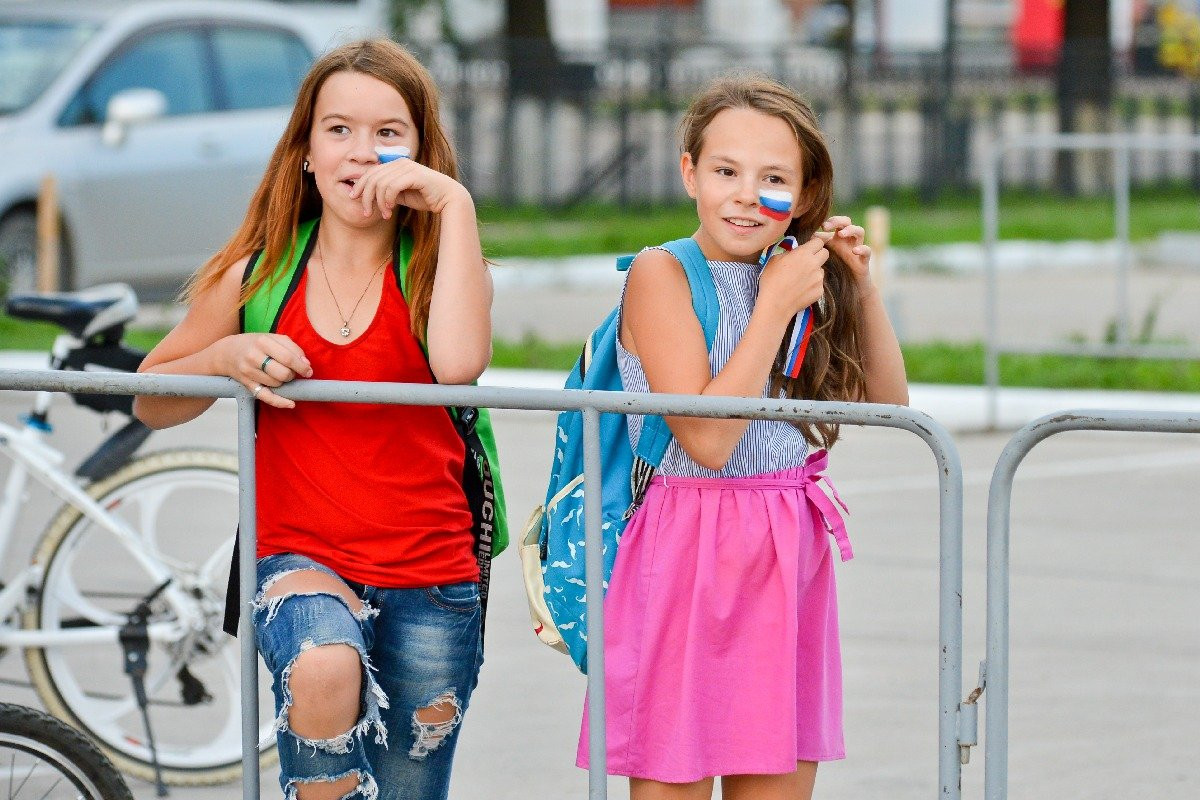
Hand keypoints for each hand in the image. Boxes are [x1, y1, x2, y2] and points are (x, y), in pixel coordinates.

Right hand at [217, 333, 311, 408]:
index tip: (308, 371)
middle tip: (291, 372)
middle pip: (283, 373)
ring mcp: (248, 372)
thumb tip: (306, 364)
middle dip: (292, 375)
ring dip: (284, 382)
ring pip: (277, 384)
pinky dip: (279, 402)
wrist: (227, 352)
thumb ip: (292, 347)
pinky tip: (291, 403)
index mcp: (262, 341)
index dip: (302, 366)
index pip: (288, 357)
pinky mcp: (246, 384)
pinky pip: (265, 396)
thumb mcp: (272, 338)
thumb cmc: (254, 344)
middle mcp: (253, 356)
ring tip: (279, 374)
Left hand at [349, 158, 469, 219]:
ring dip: (380, 202)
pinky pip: (392, 187)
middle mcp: (400, 162)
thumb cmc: (426, 197)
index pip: (370, 172)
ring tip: (385, 215)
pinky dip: (388, 200)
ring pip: (381, 184)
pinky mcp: (414, 175)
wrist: (448, 199)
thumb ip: (387, 192)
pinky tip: (391, 210)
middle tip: (367, 213)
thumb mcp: (401, 195)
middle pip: (372, 178)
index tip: (354, 198)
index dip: (360, 185)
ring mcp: (407, 167)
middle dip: (366, 197)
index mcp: (395, 164)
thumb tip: (369, 195)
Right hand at [758, 234, 828, 320]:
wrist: (776, 304)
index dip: (814, 244)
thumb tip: (795, 253)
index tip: (809, 247)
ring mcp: (819, 279)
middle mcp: (814, 264)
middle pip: (825, 253)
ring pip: (821, 270)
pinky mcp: (820, 291)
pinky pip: (819, 284)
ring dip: (814, 271)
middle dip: (818, 254)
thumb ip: (789, 253)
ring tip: (800, 280)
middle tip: (808, 261)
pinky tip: (801, 290)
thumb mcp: (775, 260)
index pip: (819, 241)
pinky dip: (812, 285)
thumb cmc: (771, 281)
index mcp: (803, 254)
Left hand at [819, 215, 871, 286]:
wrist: (851, 287)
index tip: (821, 226)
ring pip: (860, 231)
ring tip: (841, 234)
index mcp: (838, 238)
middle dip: (838, 221)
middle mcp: (848, 240)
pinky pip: (868, 251)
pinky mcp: (864, 260)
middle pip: (847, 222)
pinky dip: (862, 249)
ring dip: (851, 230)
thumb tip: (809, 237)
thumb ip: (819, 247)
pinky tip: (855, 251)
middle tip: (826, 226)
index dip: (830, 221)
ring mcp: (858, 248)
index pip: (836, 222)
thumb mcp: (826, 256)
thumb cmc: (837, 269)